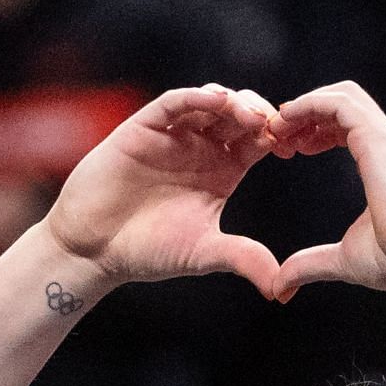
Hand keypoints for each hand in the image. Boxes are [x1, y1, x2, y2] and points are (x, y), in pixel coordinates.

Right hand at [44, 84, 279, 293]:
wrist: (94, 249)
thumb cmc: (147, 252)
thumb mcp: (203, 254)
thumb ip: (242, 259)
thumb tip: (280, 288)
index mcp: (222, 172)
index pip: (257, 142)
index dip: (277, 138)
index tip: (292, 147)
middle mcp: (201, 149)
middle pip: (239, 116)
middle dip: (259, 114)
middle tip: (275, 125)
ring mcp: (173, 135)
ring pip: (210, 103)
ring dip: (233, 103)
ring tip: (248, 115)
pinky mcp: (144, 127)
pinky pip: (174, 103)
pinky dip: (196, 98)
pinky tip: (216, 101)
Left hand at [267, 81, 385, 301]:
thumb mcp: (344, 260)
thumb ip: (310, 264)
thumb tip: (281, 286)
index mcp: (383, 164)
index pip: (347, 127)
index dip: (315, 131)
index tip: (290, 149)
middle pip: (344, 102)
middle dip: (307, 112)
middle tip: (279, 136)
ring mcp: (384, 138)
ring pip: (341, 95)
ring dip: (304, 105)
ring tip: (278, 127)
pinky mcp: (377, 139)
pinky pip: (338, 103)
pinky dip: (309, 104)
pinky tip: (286, 120)